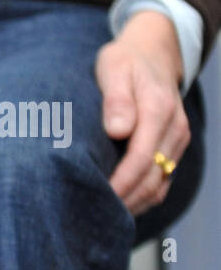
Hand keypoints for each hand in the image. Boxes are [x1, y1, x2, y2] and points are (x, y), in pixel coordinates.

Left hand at [98, 10, 188, 215]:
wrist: (153, 52)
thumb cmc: (125, 61)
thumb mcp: (114, 69)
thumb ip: (116, 99)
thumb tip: (118, 130)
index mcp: (159, 111)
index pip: (141, 159)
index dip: (120, 184)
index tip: (97, 198)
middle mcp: (174, 129)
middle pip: (152, 178)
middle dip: (124, 200)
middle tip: (93, 215)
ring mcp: (177, 140)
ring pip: (159, 184)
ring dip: (134, 204)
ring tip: (103, 217)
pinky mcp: (173, 147)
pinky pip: (162, 180)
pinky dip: (143, 197)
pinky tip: (119, 206)